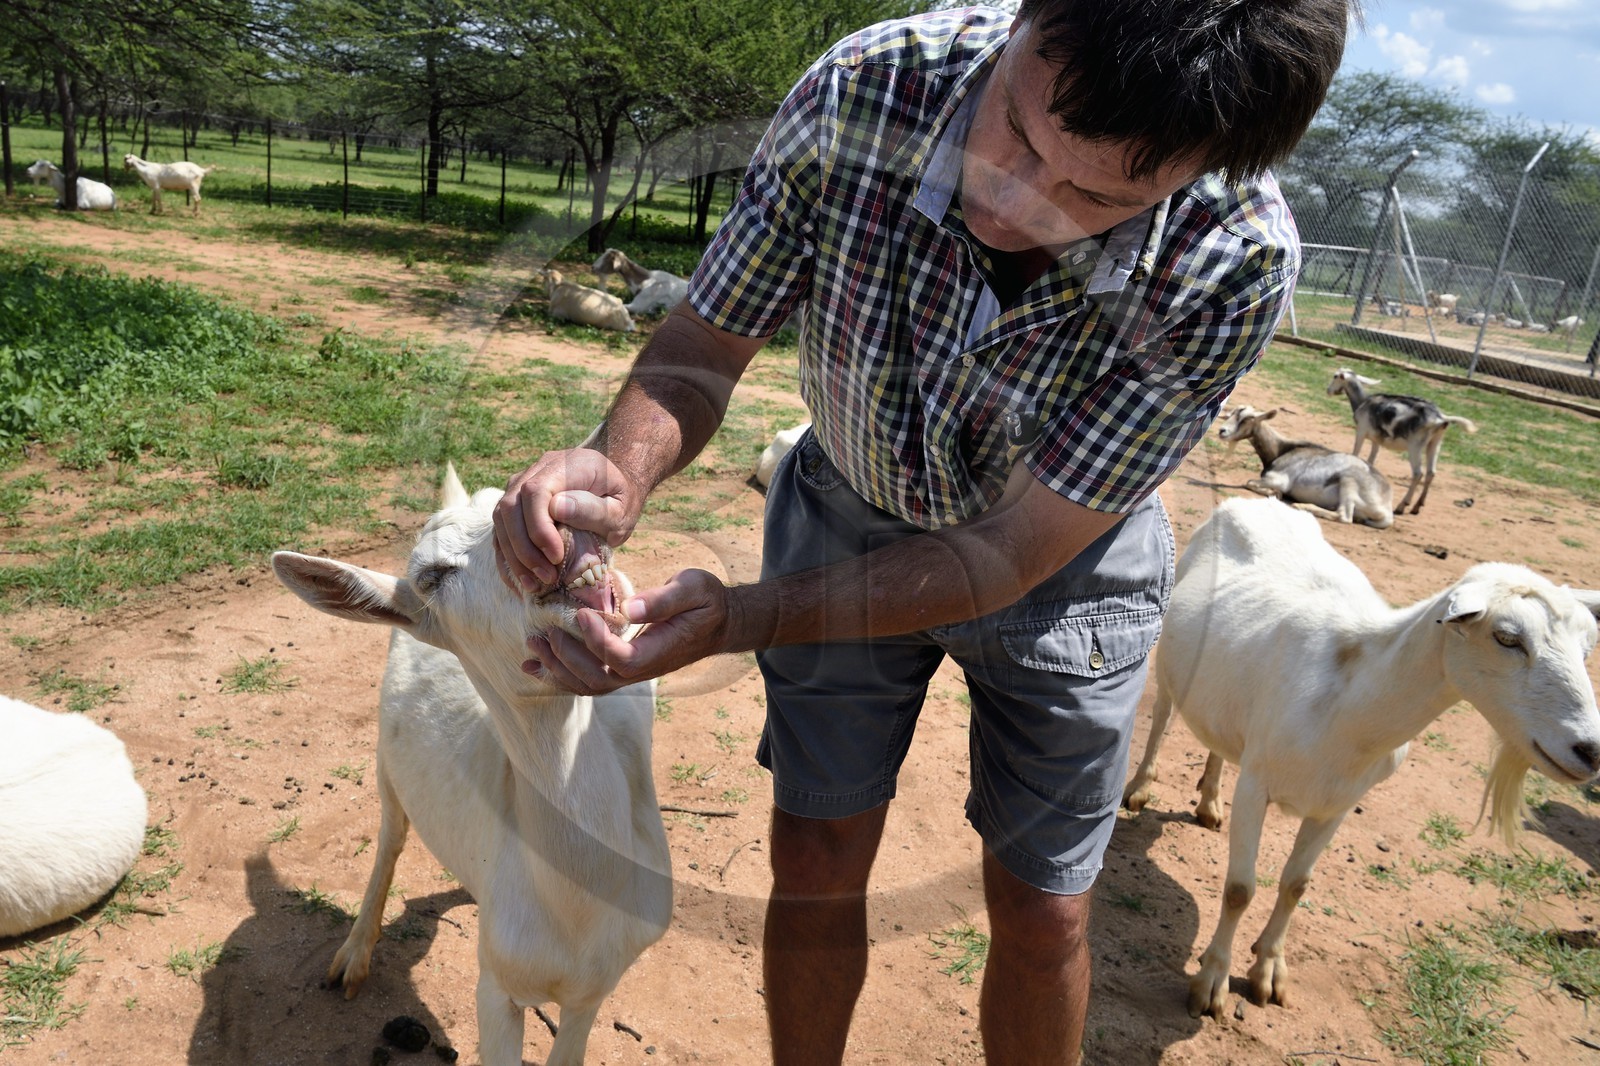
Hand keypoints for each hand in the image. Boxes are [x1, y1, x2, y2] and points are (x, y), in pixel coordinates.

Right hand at [492, 448, 644, 590]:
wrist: (614, 487)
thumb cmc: (621, 500)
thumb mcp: (621, 509)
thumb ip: (594, 509)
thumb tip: (557, 509)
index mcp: (566, 465)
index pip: (535, 491)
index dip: (538, 526)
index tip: (556, 556)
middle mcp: (538, 470)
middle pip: (510, 506)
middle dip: (523, 547)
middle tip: (547, 577)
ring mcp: (522, 484)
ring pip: (500, 519)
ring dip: (513, 556)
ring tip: (535, 585)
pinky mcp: (517, 504)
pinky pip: (501, 529)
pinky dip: (507, 558)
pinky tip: (522, 582)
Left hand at [523, 568, 731, 694]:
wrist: (720, 622)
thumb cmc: (707, 601)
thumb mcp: (693, 589)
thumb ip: (662, 600)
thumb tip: (628, 609)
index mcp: (660, 651)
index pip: (621, 659)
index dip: (597, 642)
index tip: (581, 613)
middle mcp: (644, 669)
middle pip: (598, 680)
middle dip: (566, 659)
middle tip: (544, 631)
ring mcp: (633, 672)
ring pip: (589, 686)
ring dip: (558, 669)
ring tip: (533, 646)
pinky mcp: (623, 667)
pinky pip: (588, 680)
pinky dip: (559, 674)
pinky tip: (536, 664)